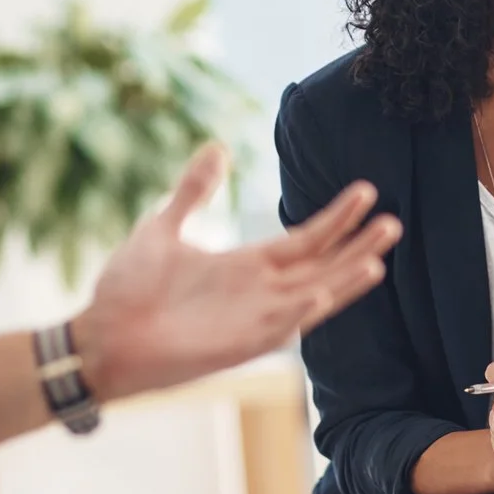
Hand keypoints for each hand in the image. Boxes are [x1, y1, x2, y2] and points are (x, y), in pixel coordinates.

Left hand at [73, 144, 400, 401]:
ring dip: (344, 280)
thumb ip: (194, 190)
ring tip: (379, 260)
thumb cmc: (127, 288)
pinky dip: (298, 311)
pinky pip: (276, 328)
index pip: (306, 238)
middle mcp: (259, 293)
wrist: (99, 336)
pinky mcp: (236, 345)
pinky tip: (321, 291)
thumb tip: (217, 147)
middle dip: (357, 246)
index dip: (337, 217)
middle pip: (322, 266)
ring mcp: (252, 320)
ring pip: (312, 297)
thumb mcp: (163, 225)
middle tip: (394, 221)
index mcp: (247, 266)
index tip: (367, 191)